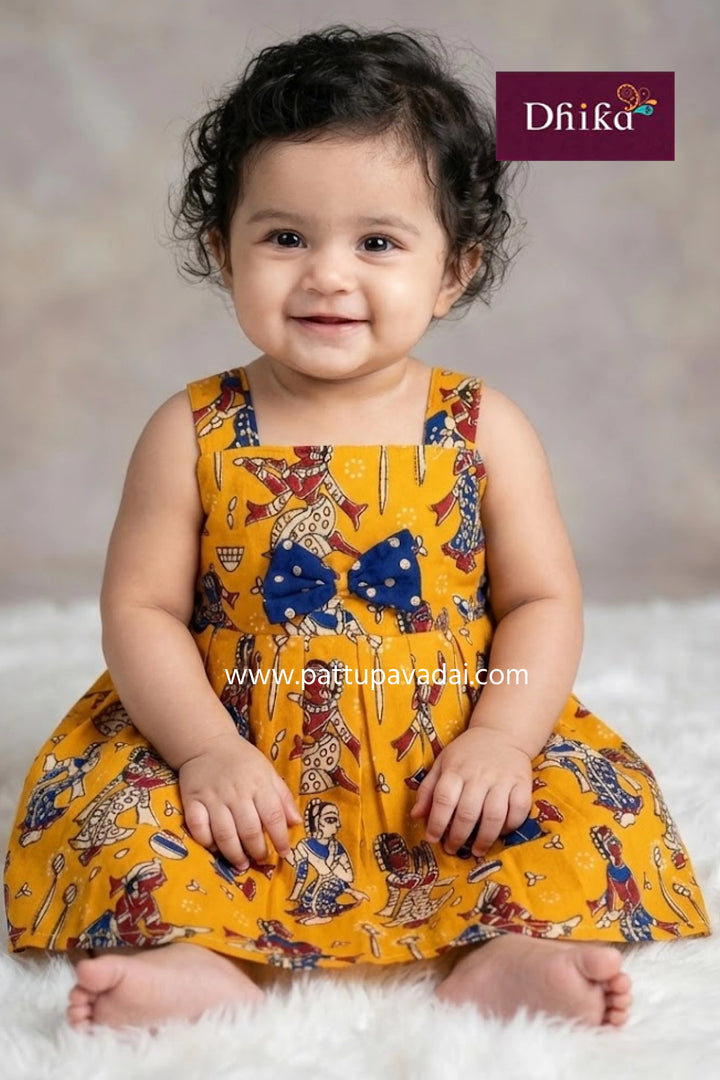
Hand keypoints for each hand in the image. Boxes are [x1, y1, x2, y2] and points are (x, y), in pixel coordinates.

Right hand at [178, 732, 301, 868]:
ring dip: (234, 854)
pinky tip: (215, 848)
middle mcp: (236, 792)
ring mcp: (213, 797)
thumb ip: (283, 797)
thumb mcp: (268, 772)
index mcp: (259, 783)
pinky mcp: (192, 800)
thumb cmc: (243, 761)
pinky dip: (207, 842)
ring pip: (224, 834)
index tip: (285, 853)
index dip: (280, 838)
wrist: (207, 743)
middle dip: (258, 851)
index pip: (273, 816)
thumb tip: (296, 823)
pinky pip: (198, 827)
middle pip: (249, 830)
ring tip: (242, 864)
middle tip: (261, 860)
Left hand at [409, 727, 532, 856]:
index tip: (432, 839)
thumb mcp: (442, 763)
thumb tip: (415, 816)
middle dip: (458, 837)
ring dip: (484, 839)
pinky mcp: (522, 783)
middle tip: (452, 849)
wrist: (501, 733)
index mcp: (455, 769)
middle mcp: (479, 775)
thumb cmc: (466, 753)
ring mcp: (502, 779)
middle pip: (467, 813)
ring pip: (494, 816)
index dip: (436, 823)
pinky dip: (510, 826)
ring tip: (476, 851)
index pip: (443, 800)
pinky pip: (519, 810)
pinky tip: (501, 833)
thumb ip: (428, 789)